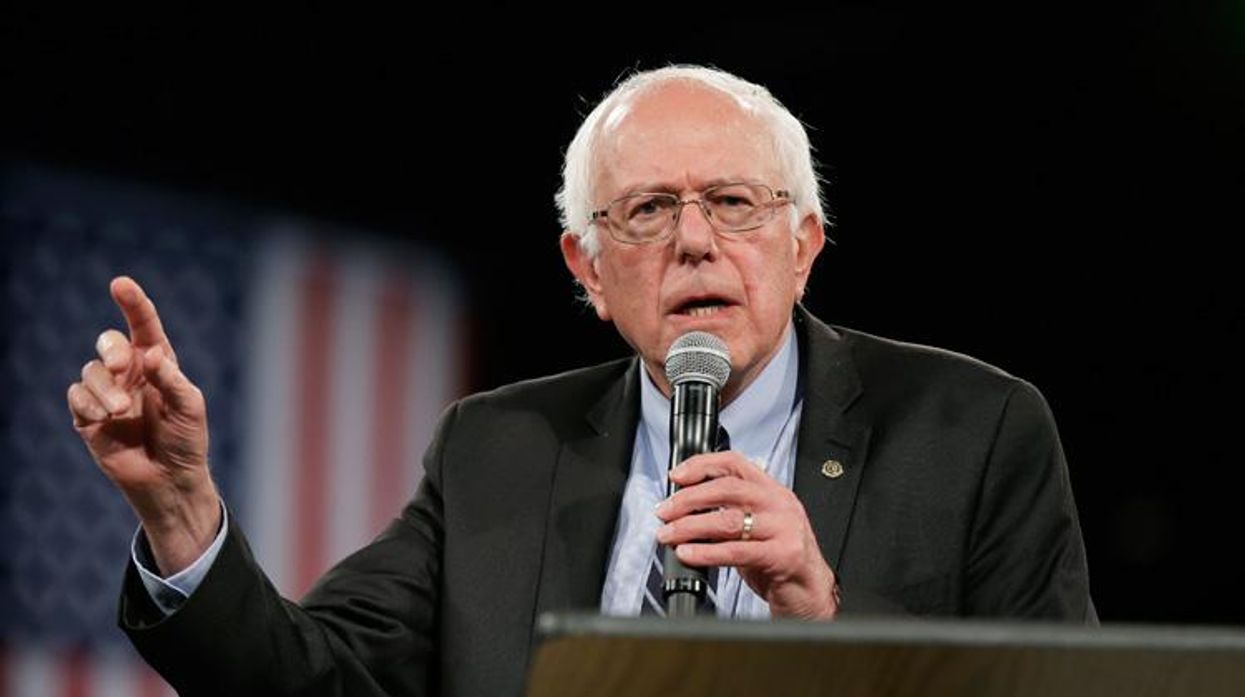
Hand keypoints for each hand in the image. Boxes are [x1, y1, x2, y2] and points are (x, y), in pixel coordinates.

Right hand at [66, 276, 219, 574]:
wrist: (170, 480)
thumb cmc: (186, 440)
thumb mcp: (190, 408)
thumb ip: (172, 380)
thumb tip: (150, 356)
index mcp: (157, 364)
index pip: (144, 327)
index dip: (132, 303)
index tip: (120, 283)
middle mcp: (130, 374)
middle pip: (109, 342)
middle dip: (112, 348)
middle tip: (123, 365)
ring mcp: (108, 394)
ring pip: (90, 371)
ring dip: (104, 387)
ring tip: (120, 410)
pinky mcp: (89, 418)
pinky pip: (77, 398)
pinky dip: (88, 404)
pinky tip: (104, 418)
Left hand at [655, 451, 838, 618]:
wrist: (810, 593)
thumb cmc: (780, 560)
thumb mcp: (756, 528)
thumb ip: (729, 513)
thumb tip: (684, 510)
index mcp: (772, 491)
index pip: (735, 463)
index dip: (702, 465)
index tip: (676, 476)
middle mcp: (780, 504)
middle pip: (727, 488)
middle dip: (688, 499)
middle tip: (665, 512)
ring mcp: (784, 529)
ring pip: (727, 519)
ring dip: (690, 526)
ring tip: (669, 534)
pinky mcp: (783, 555)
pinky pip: (735, 550)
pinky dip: (706, 552)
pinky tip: (688, 553)